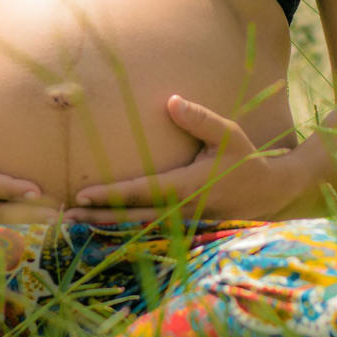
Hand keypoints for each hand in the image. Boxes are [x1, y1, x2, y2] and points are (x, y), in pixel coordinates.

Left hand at [64, 95, 292, 222]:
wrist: (272, 194)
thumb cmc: (246, 159)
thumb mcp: (228, 134)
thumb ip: (200, 119)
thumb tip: (171, 101)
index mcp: (188, 187)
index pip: (141, 191)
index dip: (111, 195)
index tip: (81, 194)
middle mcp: (182, 212)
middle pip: (132, 217)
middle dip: (98, 218)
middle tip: (64, 217)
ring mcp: (184, 227)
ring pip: (138, 230)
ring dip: (106, 229)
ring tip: (74, 227)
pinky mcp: (185, 233)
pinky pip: (149, 236)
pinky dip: (124, 235)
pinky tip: (102, 234)